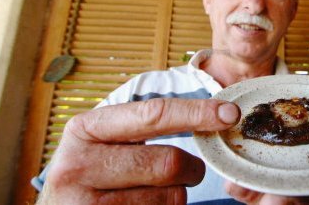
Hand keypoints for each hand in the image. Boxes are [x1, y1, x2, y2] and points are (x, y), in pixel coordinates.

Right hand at [38, 98, 239, 204]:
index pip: (153, 114)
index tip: (229, 113)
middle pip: (168, 162)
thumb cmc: (92, 171)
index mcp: (86, 129)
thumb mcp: (104, 140)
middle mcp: (79, 165)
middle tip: (189, 171)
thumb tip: (211, 116)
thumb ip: (144, 127)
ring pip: (171, 198)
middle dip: (192, 168)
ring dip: (176, 196)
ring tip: (153, 193)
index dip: (197, 112)